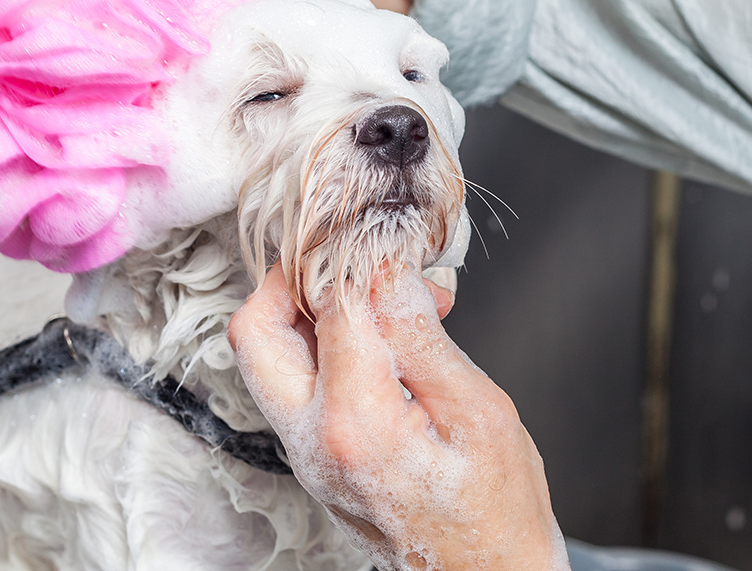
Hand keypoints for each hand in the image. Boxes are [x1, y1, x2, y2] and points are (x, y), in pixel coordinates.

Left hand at [228, 263, 569, 570]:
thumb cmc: (495, 510)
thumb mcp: (476, 409)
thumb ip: (418, 336)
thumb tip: (381, 267)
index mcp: (355, 426)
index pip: (329, 308)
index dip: (358, 260)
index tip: (387, 241)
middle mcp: (312, 440)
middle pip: (256, 331)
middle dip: (296, 280)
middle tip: (352, 259)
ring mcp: (304, 451)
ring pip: (269, 354)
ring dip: (311, 310)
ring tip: (386, 301)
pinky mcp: (311, 454)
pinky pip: (295, 380)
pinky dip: (324, 344)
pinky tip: (383, 337)